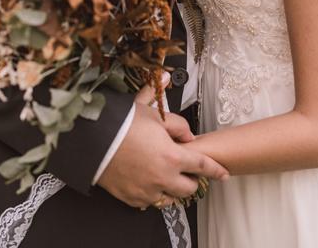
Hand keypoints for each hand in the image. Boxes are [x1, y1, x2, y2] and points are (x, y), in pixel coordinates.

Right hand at [97, 100, 228, 208]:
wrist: (94, 139)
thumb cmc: (123, 125)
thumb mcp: (155, 114)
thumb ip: (178, 125)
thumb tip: (188, 135)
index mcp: (172, 157)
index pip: (202, 166)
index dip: (216, 170)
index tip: (223, 173)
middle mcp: (163, 178)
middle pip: (189, 188)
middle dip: (191, 179)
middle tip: (185, 170)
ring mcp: (147, 191)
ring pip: (171, 199)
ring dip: (173, 188)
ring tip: (166, 176)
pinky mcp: (132, 198)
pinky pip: (150, 202)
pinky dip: (153, 194)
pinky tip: (148, 181)